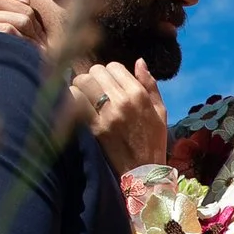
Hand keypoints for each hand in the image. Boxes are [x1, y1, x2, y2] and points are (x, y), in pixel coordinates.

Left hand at [73, 59, 168, 173]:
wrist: (143, 172)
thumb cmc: (153, 140)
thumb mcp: (160, 110)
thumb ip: (150, 84)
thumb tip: (139, 61)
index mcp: (138, 95)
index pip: (114, 66)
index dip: (110, 72)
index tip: (111, 83)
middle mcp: (121, 101)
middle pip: (95, 71)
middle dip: (94, 77)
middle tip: (95, 88)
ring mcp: (105, 114)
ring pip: (82, 82)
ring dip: (81, 85)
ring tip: (85, 95)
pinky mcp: (93, 127)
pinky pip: (75, 101)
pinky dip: (72, 99)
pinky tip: (77, 105)